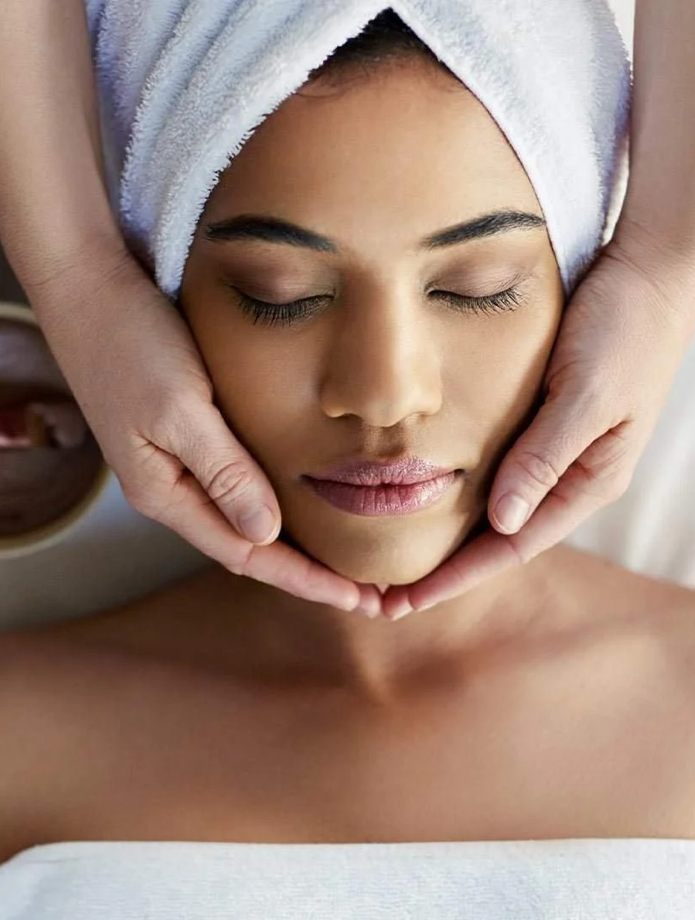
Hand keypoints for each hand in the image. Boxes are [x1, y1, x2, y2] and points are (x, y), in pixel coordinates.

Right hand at [32, 247, 380, 613]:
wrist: (83, 287)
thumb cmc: (128, 342)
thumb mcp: (181, 408)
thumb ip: (224, 472)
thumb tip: (268, 535)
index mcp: (163, 492)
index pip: (246, 554)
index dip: (305, 581)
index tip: (360, 601)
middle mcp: (166, 487)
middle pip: (244, 546)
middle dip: (304, 572)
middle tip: (368, 591)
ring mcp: (170, 461)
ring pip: (240, 516)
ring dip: (290, 540)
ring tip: (343, 557)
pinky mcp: (178, 431)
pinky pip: (233, 482)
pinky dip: (272, 498)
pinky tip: (301, 497)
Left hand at [382, 228, 694, 618]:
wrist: (650, 269)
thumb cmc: (626, 328)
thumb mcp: (586, 394)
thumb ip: (545, 456)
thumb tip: (502, 522)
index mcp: (588, 481)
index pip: (511, 547)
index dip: (457, 578)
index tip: (405, 603)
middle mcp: (569, 475)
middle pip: (497, 539)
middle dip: (443, 571)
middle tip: (381, 596)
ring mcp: (553, 449)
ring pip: (491, 508)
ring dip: (444, 537)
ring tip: (389, 561)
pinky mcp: (536, 420)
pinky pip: (490, 469)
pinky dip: (453, 491)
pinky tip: (417, 497)